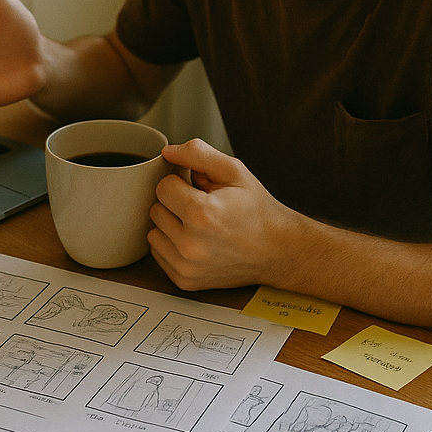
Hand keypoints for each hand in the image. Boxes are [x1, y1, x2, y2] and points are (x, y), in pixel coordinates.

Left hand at [149, 139, 292, 289]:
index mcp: (201, 214)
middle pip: (156, 210)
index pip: (162, 187)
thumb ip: (197, 154)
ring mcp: (186, 266)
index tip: (199, 191)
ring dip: (170, 225)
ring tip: (199, 226)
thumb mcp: (234, 171)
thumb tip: (168, 151)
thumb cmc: (258, 211)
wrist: (278, 251)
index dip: (181, 183)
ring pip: (153, 233)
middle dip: (175, 204)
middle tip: (203, 207)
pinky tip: (196, 242)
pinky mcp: (185, 280)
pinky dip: (172, 246)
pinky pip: (158, 254)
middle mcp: (191, 244)